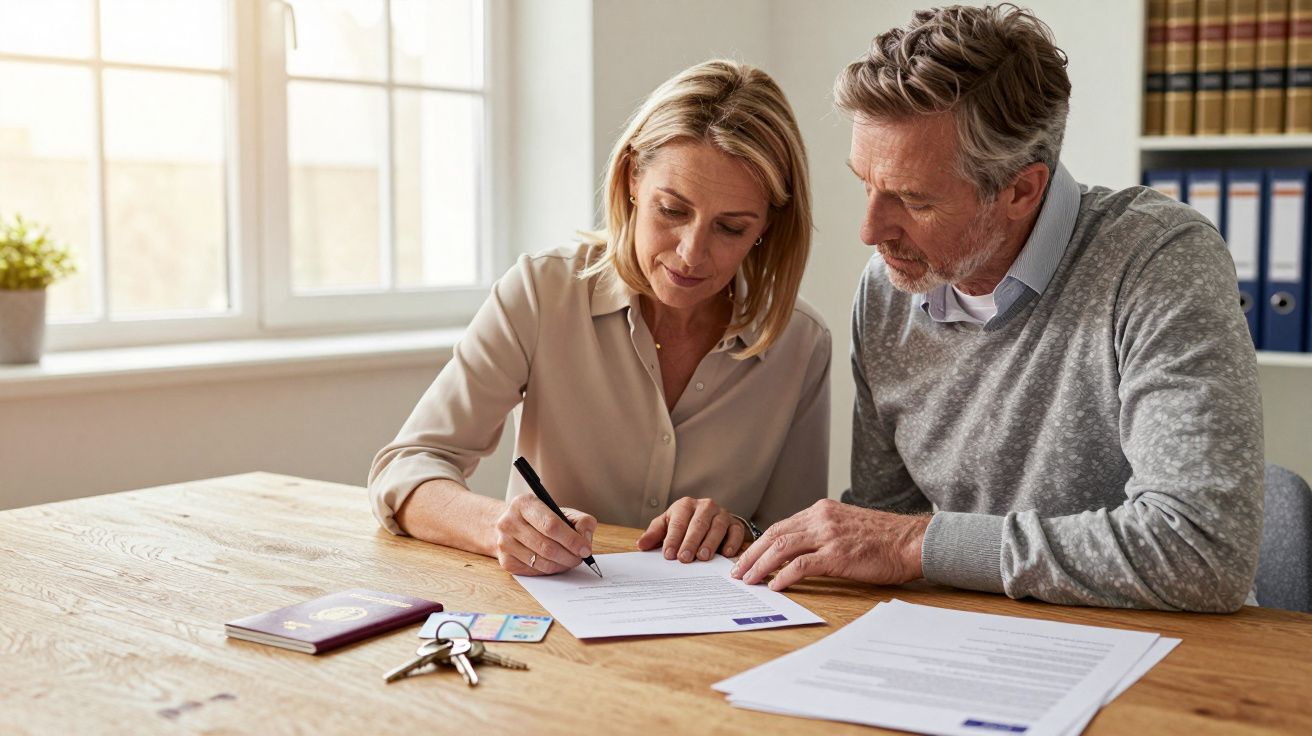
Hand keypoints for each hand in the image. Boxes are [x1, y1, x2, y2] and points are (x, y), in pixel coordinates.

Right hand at [492, 493, 596, 575]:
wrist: (511, 525)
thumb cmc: (540, 519)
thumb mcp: (562, 511)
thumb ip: (581, 521)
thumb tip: (585, 539)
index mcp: (524, 503)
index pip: (551, 525)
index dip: (572, 540)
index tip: (585, 549)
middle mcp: (509, 522)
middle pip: (547, 547)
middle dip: (569, 556)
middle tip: (580, 558)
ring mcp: (504, 543)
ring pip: (541, 562)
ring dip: (561, 565)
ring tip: (570, 561)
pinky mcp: (505, 561)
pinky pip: (534, 571)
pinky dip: (549, 570)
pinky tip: (555, 563)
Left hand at [636, 497, 748, 561]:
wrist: (710, 519)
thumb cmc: (685, 524)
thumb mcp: (667, 525)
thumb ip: (654, 535)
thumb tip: (641, 545)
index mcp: (685, 505)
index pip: (678, 522)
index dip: (673, 539)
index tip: (669, 554)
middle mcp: (705, 506)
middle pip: (698, 524)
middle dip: (690, 542)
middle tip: (684, 559)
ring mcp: (722, 514)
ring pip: (717, 527)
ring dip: (710, 543)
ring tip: (703, 557)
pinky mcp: (735, 524)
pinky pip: (736, 532)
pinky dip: (732, 542)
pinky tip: (725, 553)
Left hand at [729, 499, 930, 590]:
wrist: (911, 541)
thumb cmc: (884, 538)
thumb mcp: (847, 526)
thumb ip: (823, 532)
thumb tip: (799, 551)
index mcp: (821, 510)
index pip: (781, 525)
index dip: (760, 543)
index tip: (746, 557)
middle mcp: (821, 518)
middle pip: (774, 534)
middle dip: (751, 554)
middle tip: (737, 571)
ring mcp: (828, 535)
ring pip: (782, 548)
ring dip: (760, 566)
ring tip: (748, 581)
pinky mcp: (837, 554)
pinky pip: (801, 565)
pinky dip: (783, 576)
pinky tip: (774, 586)